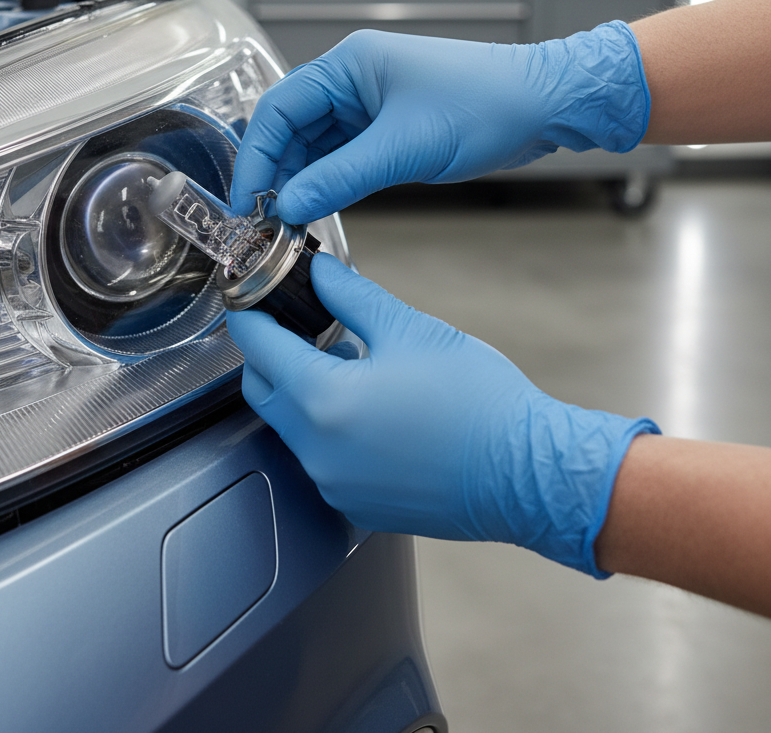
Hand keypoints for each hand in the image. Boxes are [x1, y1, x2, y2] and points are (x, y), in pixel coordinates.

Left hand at [225, 253, 657, 575]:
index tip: (250, 299)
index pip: (258, 347)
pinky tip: (367, 409)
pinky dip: (326, 429)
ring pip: (290, 427)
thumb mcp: (410, 329)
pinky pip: (319, 459)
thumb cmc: (478, 403)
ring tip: (347, 363)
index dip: (249, 315)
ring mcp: (334, 484)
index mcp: (323, 400)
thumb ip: (351, 296)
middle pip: (264, 390)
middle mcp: (317, 451)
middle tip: (299, 325)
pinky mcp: (355, 505)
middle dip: (270, 354)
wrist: (528, 475)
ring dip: (302, 392)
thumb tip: (320, 272)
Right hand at [231, 23, 649, 221]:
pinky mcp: (386, 126)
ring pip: (314, 145)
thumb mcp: (405, 147)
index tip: (245, 200)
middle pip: (290, 128)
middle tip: (263, 218)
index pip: (279, 109)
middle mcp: (352, 79)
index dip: (256, 156)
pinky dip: (328, 181)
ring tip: (289, 220)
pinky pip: (341, 154)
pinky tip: (319, 206)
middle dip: (275, 172)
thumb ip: (341, 178)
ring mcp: (369, 103)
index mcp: (349, 65)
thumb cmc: (486, 104)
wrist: (544, 104)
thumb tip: (289, 205)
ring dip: (301, 180)